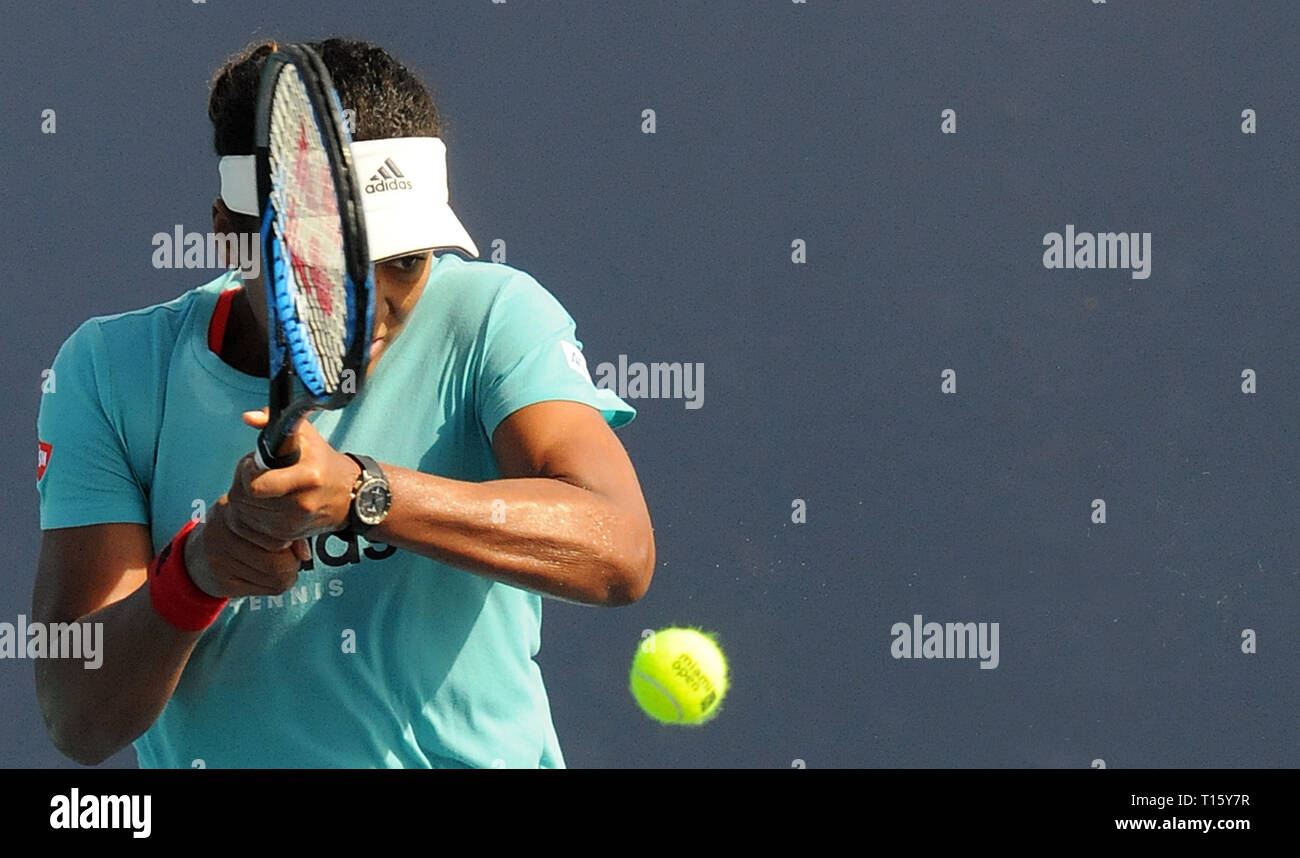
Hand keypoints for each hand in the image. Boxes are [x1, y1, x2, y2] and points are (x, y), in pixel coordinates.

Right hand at [184, 497, 308, 597]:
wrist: (194, 556)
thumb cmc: (237, 532)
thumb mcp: (254, 518)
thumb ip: (284, 527)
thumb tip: (305, 554)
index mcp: (235, 506)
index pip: (281, 529)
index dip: (294, 539)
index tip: (290, 542)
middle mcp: (223, 530)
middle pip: (281, 559)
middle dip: (292, 563)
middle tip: (288, 559)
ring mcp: (219, 557)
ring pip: (278, 577)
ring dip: (286, 576)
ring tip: (277, 568)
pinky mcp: (220, 581)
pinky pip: (267, 590)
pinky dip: (273, 586)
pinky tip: (263, 577)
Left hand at [224, 408, 360, 546]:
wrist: (351, 496)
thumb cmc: (323, 462)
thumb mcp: (305, 434)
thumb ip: (274, 420)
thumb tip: (248, 418)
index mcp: (308, 477)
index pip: (255, 484)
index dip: (247, 471)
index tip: (254, 464)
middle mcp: (302, 504)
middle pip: (246, 500)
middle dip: (244, 484)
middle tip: (257, 475)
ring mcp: (294, 524)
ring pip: (246, 515)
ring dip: (247, 501)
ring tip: (264, 489)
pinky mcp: (289, 536)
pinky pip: (254, 528)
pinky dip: (254, 516)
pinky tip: (267, 504)